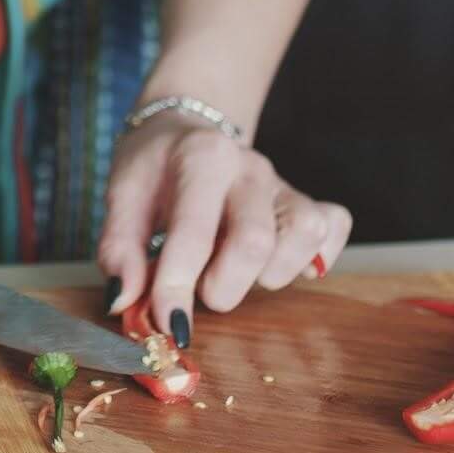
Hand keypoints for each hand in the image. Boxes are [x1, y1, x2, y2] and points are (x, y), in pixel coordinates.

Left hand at [96, 110, 350, 342]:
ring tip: (237, 269)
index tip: (169, 324)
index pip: (194, 232)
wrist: (185, 129)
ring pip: (303, 236)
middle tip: (203, 290)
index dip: (178, 286)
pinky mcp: (309, 198)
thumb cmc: (153, 169)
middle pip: (256, 242)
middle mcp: (249, 166)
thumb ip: (119, 249)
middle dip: (225, 287)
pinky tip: (279, 262)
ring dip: (270, 274)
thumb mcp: (121, 195)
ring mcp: (283, 183)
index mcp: (201, 157)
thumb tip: (122, 301)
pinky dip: (314, 257)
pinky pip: (334, 227)